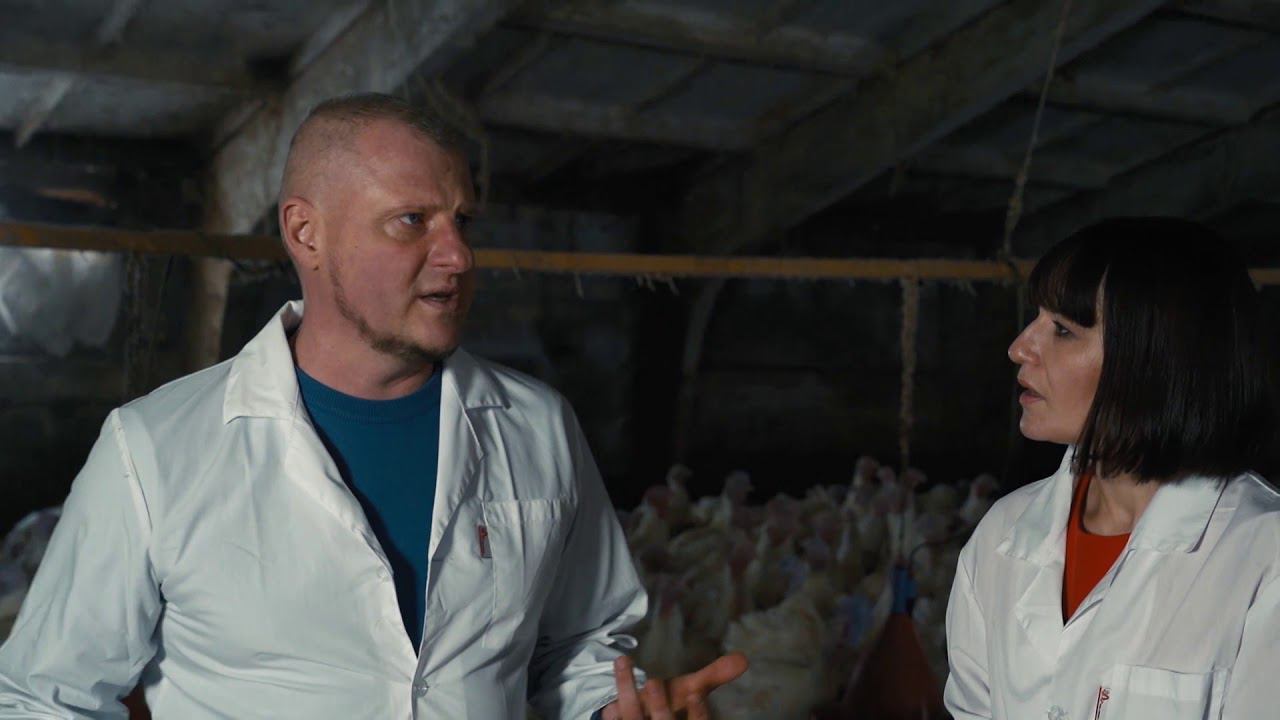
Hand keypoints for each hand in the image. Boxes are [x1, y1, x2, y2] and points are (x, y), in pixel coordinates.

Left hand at [601, 653, 748, 719]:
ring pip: (632, 719)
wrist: (641, 714)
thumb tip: (744, 658)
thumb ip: (714, 675)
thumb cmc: (668, 703)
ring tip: (624, 662)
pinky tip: (609, 697)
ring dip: (627, 692)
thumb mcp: (690, 690)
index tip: (695, 693)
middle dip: (659, 707)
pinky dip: (611, 711)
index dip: (699, 715)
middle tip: (654, 681)